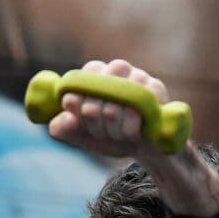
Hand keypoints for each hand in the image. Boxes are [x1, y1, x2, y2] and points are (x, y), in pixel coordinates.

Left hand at [48, 58, 169, 159]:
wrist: (143, 148)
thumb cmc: (109, 136)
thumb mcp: (81, 136)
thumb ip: (62, 128)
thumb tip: (66, 117)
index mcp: (95, 75)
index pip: (81, 80)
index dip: (78, 103)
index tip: (80, 118)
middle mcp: (116, 69)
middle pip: (99, 88)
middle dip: (95, 119)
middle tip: (101, 131)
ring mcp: (138, 76)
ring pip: (118, 98)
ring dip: (113, 125)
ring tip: (117, 134)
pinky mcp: (156, 89)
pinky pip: (139, 108)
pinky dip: (130, 127)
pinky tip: (132, 135)